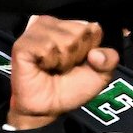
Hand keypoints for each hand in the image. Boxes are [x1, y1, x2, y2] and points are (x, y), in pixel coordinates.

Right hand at [5, 16, 118, 131]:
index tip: (80, 62)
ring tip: (52, 67)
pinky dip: (48, 62)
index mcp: (72, 26)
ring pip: (64, 40)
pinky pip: (46, 47)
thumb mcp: (99, 75)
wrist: (48, 108)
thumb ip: (109, 60)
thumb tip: (95, 53)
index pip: (93, 28)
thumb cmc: (70, 89)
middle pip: (79, 32)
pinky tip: (41, 66)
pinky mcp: (22, 43)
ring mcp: (36, 31)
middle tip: (63, 67)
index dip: (90, 50)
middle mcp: (54, 24)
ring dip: (62, 61)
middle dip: (76, 56)